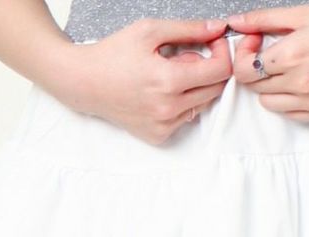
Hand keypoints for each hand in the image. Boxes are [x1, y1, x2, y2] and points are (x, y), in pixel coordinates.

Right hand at [52, 18, 234, 144]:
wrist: (86, 83)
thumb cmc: (114, 54)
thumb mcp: (149, 31)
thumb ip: (188, 29)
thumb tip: (217, 28)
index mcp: (169, 81)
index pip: (220, 71)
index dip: (222, 53)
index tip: (214, 42)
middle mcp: (169, 108)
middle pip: (215, 89)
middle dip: (208, 69)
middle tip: (186, 56)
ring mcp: (164, 126)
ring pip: (201, 105)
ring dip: (194, 87)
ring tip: (169, 75)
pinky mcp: (159, 136)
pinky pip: (185, 119)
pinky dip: (181, 103)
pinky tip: (160, 93)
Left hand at [224, 3, 308, 120]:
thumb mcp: (302, 14)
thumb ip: (264, 19)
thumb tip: (235, 23)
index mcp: (291, 55)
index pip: (245, 70)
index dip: (243, 56)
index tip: (255, 43)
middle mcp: (300, 83)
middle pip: (255, 88)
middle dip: (255, 69)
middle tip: (271, 52)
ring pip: (270, 104)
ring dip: (269, 87)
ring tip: (285, 69)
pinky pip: (291, 114)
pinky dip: (287, 101)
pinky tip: (298, 83)